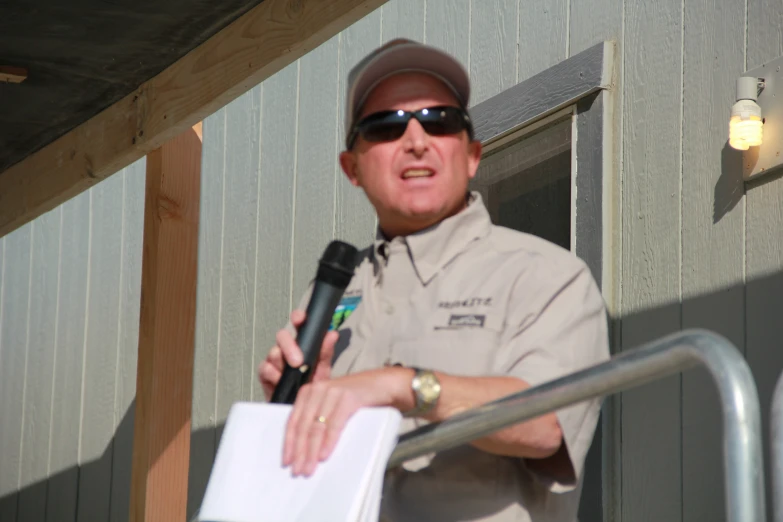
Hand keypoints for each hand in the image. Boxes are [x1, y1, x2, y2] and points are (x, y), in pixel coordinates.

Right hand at [258, 309, 338, 400]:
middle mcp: (286, 348)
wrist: (304, 407)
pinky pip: (265, 369)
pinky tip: (281, 380)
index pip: (298, 324)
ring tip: (292, 373)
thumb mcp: (323, 368)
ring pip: (273, 352)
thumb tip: (332, 334)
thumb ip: (326, 351)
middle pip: (282, 336)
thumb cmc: (312, 385)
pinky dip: (273, 374)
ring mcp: (275, 361)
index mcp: (301, 343)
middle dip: (289, 346)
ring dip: (282, 362)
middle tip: (298, 361)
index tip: (300, 319)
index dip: (297, 318)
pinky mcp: (265, 374)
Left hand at [282, 367, 413, 476]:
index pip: (293, 420)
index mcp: (309, 392)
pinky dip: (328, 441)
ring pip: (316, 427)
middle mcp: (317, 389)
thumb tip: (303, 448)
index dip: (288, 443)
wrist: (383, 384)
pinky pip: (334, 424)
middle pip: (303, 426)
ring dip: (311, 451)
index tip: (286, 461)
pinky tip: (324, 455)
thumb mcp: (330, 404)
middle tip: (297, 470)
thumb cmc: (356, 398)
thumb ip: (317, 417)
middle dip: (299, 451)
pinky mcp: (348, 398)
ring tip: (309, 468)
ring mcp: (332, 392)